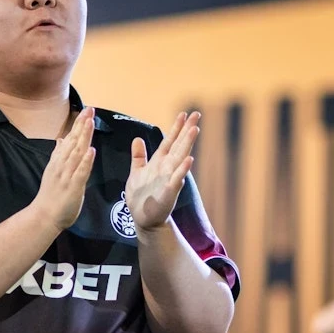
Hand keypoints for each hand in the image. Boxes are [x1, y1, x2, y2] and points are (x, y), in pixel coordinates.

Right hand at [31, 107, 95, 230]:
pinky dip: (86, 161)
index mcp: (58, 161)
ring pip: (77, 153)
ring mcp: (67, 175)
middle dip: (82, 125)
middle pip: (73, 142)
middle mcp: (62, 165)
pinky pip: (80, 172)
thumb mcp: (53, 170)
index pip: (69, 139)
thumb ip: (58, 155)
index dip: (78, 125)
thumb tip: (61, 139)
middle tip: (90, 110)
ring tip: (90, 123)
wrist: (43, 215)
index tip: (85, 111)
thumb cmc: (50, 195)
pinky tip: (91, 151)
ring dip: (84, 137)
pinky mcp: (73, 186)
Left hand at [127, 111, 199, 231]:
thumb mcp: (136, 172)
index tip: (183, 113)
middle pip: (178, 145)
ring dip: (187, 144)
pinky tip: (189, 160)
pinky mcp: (169, 192)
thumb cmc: (141, 196)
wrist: (143, 218)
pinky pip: (176, 180)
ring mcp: (169, 179)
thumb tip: (137, 138)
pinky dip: (182, 170)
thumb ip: (138, 156)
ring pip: (180, 158)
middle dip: (186, 130)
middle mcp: (166, 168)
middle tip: (196, 114)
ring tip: (194, 130)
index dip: (176, 128)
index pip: (169, 141)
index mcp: (159, 162)